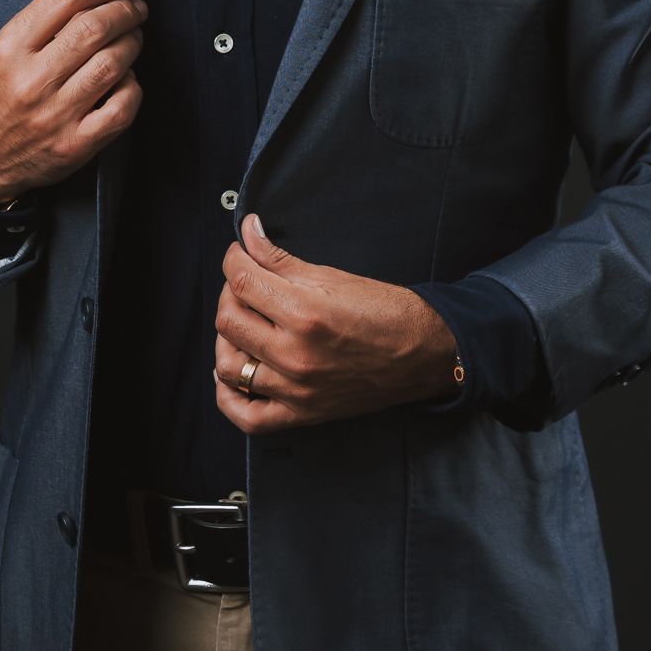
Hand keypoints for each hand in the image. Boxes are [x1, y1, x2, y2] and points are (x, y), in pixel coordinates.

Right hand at [0, 0, 145, 203]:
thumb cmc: (0, 97)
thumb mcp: (4, 53)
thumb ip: (44, 24)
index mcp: (10, 48)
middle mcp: (31, 80)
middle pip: (94, 27)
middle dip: (126, 10)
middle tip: (136, 9)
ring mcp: (54, 115)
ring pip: (112, 63)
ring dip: (133, 43)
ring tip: (134, 38)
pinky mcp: (74, 145)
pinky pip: (122, 107)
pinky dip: (134, 87)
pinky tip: (127, 79)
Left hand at [214, 215, 459, 432]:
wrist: (424, 353)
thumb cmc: (387, 313)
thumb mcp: (333, 276)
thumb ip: (280, 259)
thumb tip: (249, 233)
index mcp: (306, 312)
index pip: (242, 281)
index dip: (233, 260)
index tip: (238, 255)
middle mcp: (297, 354)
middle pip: (229, 321)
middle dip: (229, 293)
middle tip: (245, 285)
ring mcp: (297, 389)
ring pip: (230, 366)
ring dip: (227, 339)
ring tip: (243, 324)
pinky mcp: (303, 414)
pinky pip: (248, 417)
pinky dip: (229, 396)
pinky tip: (233, 372)